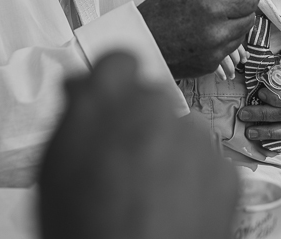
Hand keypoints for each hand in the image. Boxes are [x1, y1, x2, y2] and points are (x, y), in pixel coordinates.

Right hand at [38, 51, 238, 238]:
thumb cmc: (85, 234)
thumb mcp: (54, 171)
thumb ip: (72, 116)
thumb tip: (79, 84)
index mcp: (108, 102)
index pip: (119, 60)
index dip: (113, 82)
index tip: (108, 101)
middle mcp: (157, 111)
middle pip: (151, 98)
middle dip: (139, 121)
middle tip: (122, 163)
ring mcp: (197, 140)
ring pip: (182, 130)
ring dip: (169, 151)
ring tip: (147, 197)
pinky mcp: (226, 171)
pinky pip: (208, 162)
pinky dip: (195, 180)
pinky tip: (171, 210)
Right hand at [139, 0, 258, 78]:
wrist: (139, 45)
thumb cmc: (158, 13)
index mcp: (210, 8)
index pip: (248, 2)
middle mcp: (216, 32)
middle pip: (249, 20)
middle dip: (245, 9)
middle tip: (235, 4)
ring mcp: (214, 52)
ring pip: (241, 36)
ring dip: (235, 25)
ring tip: (216, 19)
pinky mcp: (210, 65)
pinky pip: (227, 50)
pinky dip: (223, 40)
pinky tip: (206, 34)